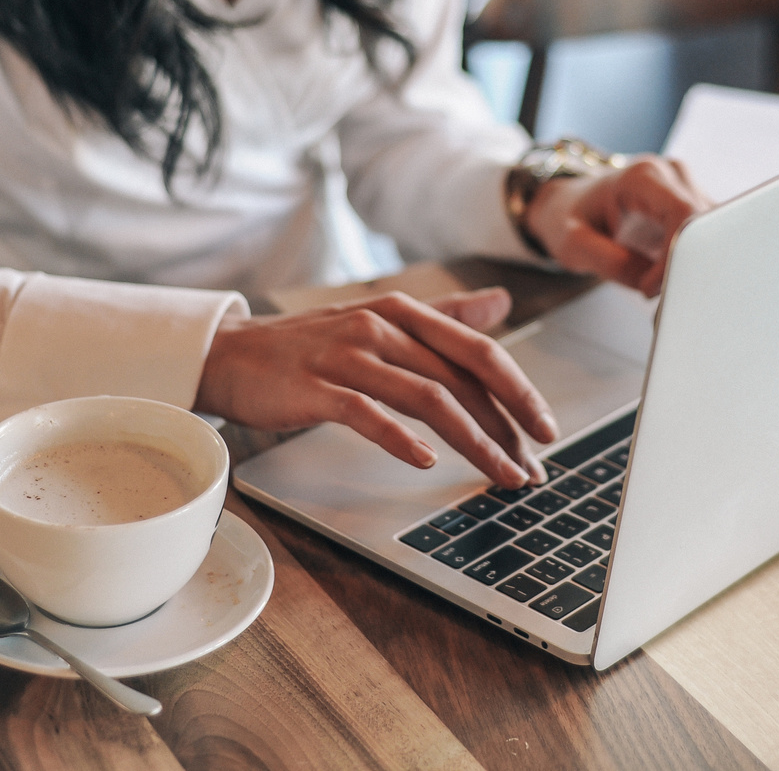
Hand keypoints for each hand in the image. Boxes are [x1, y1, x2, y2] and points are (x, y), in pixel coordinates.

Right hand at [195, 288, 556, 488]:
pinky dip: (401, 439)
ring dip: (472, 441)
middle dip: (505, 427)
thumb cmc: (312, 344)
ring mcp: (348, 355)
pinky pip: (368, 413)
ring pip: (427, 398)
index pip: (478, 350)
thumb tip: (500, 303)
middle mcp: (382, 326)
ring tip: (499, 474)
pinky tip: (427, 462)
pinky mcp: (316, 388)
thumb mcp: (382, 319)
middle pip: (461, 378)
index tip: (547, 428)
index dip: (519, 390)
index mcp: (405, 312)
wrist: (232, 354)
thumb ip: (444, 315)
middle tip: (532, 468)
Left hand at [524, 156, 711, 296]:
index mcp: (643, 177)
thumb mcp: (573, 244)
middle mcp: (671, 174)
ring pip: (712, 232)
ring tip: (661, 289)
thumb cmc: (569, 217)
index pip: (683, 213)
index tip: (652, 287)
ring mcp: (685, 187)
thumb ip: (610, 262)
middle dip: (687, 265)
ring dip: (692, 265)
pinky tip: (670, 278)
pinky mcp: (692, 205)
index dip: (676, 254)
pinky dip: (693, 262)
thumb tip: (652, 285)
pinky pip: (706, 236)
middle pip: (704, 223)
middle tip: (660, 296)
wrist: (569, 203)